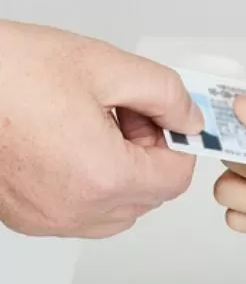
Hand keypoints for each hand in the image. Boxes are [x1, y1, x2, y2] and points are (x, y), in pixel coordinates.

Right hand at [0, 21, 202, 237]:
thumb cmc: (5, 73)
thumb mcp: (102, 65)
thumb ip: (164, 94)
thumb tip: (190, 119)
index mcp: (103, 176)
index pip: (175, 178)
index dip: (178, 145)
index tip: (166, 121)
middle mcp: (77, 208)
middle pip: (149, 195)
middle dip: (149, 154)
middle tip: (124, 113)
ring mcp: (50, 218)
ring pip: (119, 209)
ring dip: (123, 172)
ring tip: (93, 125)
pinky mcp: (29, 218)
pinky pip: (84, 212)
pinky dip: (92, 184)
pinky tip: (70, 143)